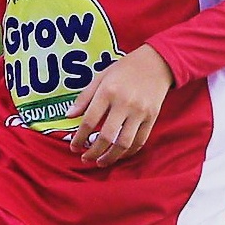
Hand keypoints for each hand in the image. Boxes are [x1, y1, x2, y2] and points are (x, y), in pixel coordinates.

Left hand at [66, 44, 173, 167]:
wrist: (156, 63)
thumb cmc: (124, 69)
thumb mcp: (100, 77)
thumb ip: (84, 98)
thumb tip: (68, 116)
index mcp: (107, 92)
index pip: (89, 121)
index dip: (79, 137)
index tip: (73, 147)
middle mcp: (124, 103)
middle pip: (107, 136)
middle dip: (93, 152)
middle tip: (85, 159)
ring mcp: (140, 112)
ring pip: (124, 143)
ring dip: (110, 157)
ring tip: (100, 162)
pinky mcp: (152, 117)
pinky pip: (140, 141)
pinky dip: (128, 152)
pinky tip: (118, 155)